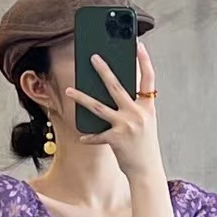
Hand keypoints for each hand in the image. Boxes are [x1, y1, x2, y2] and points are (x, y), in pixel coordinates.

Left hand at [66, 40, 162, 178]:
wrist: (147, 171)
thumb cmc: (144, 148)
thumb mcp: (145, 124)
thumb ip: (133, 108)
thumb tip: (114, 95)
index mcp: (147, 107)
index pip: (148, 79)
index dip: (144, 61)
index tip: (138, 45)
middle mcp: (137, 113)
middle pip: (116, 86)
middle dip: (103, 69)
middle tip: (92, 57)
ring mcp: (126, 125)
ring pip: (98, 107)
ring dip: (81, 97)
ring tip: (68, 90)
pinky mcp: (116, 139)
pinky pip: (97, 135)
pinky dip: (90, 137)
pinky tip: (82, 137)